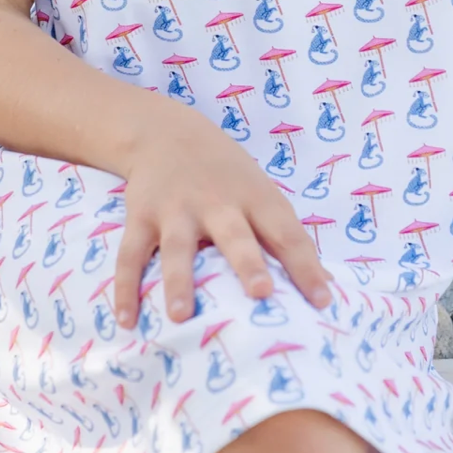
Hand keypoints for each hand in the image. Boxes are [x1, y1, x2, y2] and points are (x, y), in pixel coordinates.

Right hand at [112, 110, 332, 330]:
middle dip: (247, 263)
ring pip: (177, 247)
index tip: (323, 301)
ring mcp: (176, 210)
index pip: (287, 233)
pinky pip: (131, 255)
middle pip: (234, 235)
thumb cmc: (227, 176)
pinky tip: (127, 319)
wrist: (166, 133)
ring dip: (178, 281)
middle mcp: (217, 203)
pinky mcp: (141, 216)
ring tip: (179, 316)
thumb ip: (286, 238)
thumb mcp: (261, 194)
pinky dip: (126, 287)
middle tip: (260, 293)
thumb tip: (326, 290)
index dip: (307, 267)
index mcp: (255, 199)